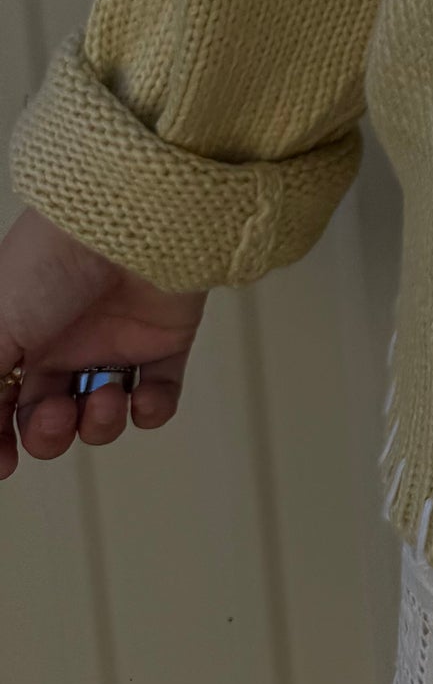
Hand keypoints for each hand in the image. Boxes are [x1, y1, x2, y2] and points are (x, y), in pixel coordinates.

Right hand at [0, 206, 205, 478]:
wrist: (130, 220)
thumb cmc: (51, 262)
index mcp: (16, 334)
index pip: (3, 403)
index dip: (1, 439)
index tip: (4, 462)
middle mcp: (63, 341)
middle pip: (50, 417)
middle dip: (50, 433)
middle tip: (58, 414)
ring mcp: (115, 341)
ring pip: (101, 415)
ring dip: (100, 425)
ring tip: (107, 397)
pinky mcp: (164, 340)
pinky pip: (158, 397)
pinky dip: (151, 411)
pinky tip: (142, 398)